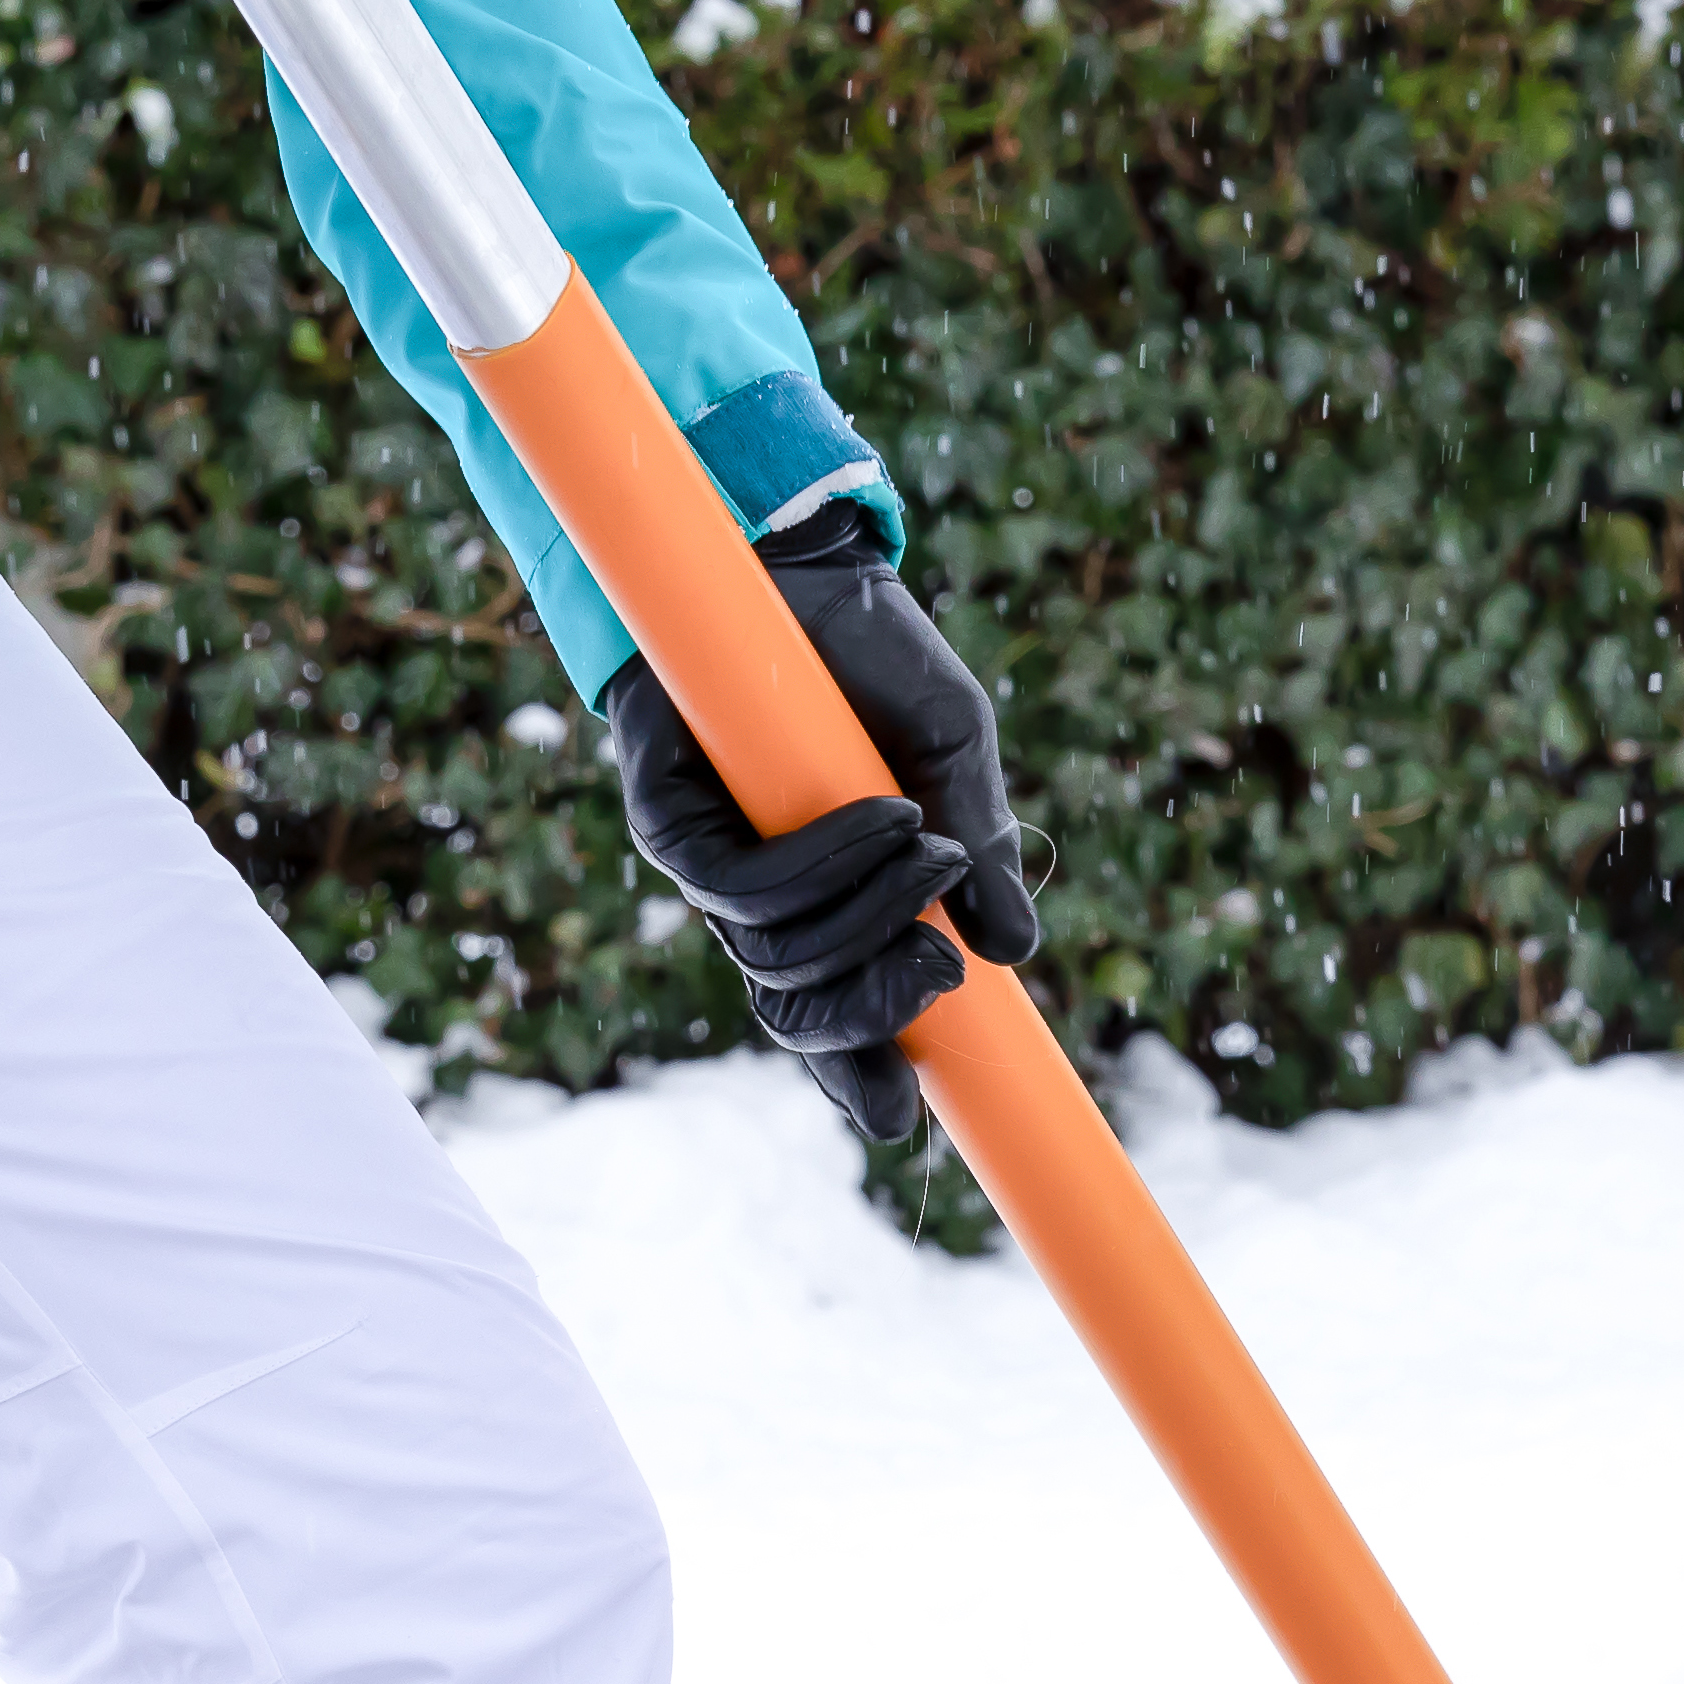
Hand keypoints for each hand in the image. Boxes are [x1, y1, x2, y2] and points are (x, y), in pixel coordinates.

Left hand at [599, 502, 1042, 1152]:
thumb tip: (1018, 954)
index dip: (861, 1081)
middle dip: (872, 1015)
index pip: (833, 1022)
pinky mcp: (666, 816)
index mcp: (828, 907)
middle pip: (793, 1014)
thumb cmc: (876, 663)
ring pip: (771, 956)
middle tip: (945, 976)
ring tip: (930, 850)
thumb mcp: (953, 758)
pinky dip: (820, 862)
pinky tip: (882, 814)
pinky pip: (735, 884)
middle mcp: (762, 902)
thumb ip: (983, 855)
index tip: (906, 1120)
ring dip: (863, 919)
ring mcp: (710, 863)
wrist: (803, 563)